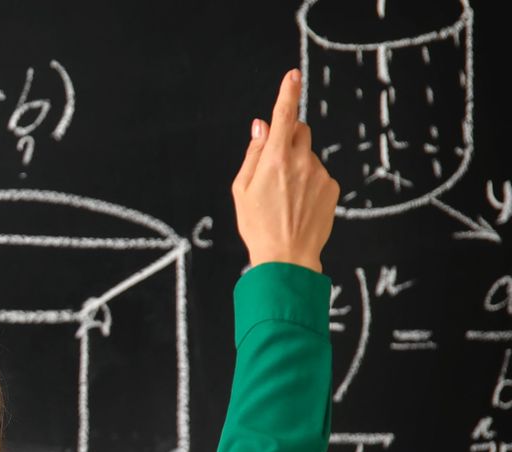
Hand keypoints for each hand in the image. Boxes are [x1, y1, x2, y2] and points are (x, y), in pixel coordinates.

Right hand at [232, 69, 338, 272]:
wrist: (287, 256)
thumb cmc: (257, 224)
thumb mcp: (241, 189)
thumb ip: (253, 152)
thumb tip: (261, 126)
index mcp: (274, 159)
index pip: (283, 116)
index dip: (287, 92)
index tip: (293, 74)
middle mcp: (301, 161)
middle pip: (299, 131)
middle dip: (287, 138)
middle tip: (273, 165)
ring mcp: (320, 173)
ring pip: (307, 155)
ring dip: (297, 165)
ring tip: (285, 197)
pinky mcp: (332, 187)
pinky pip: (318, 173)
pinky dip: (309, 182)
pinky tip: (298, 204)